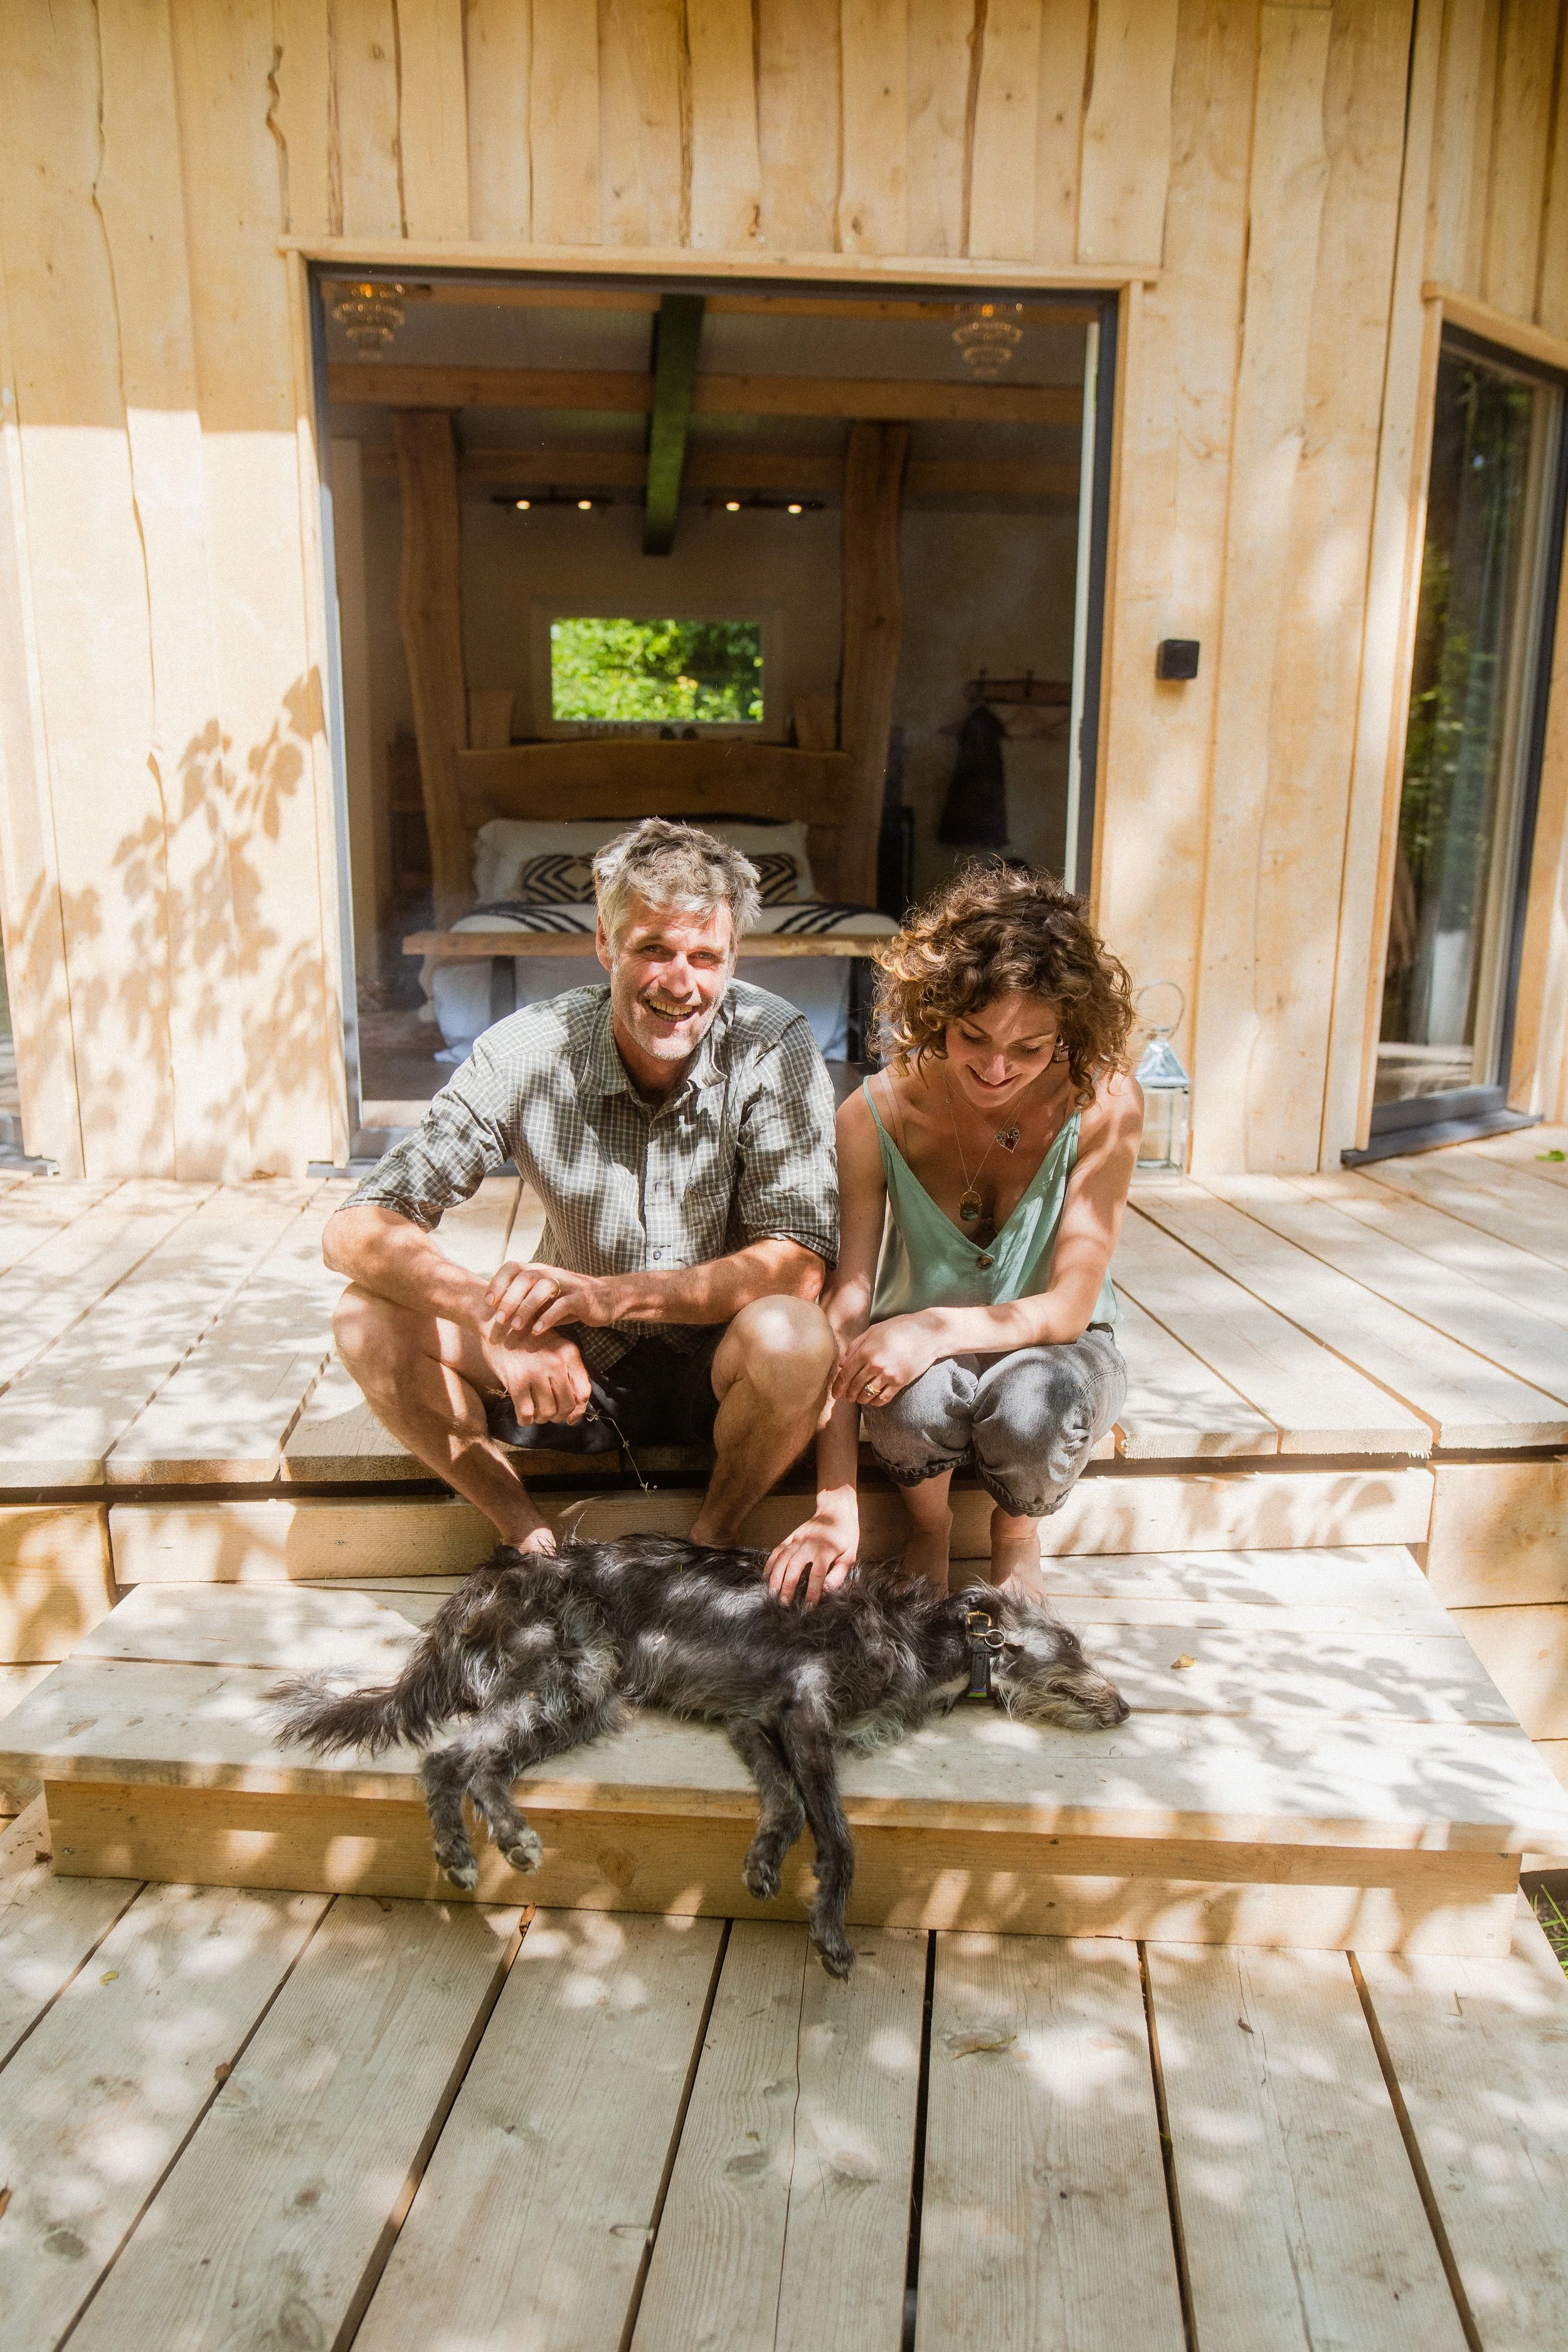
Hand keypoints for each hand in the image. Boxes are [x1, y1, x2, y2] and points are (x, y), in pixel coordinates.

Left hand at [484, 1260, 619, 1340]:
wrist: (608, 1298)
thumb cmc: (569, 1301)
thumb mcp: (544, 1300)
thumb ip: (524, 1303)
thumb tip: (496, 1317)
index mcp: (539, 1271)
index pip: (513, 1267)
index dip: (498, 1282)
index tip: (487, 1303)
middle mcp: (551, 1273)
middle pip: (525, 1277)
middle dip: (509, 1299)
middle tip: (499, 1320)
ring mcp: (568, 1283)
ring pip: (543, 1287)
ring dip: (527, 1307)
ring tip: (517, 1326)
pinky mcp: (582, 1298)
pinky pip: (563, 1305)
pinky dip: (549, 1317)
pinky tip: (538, 1331)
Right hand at [493, 1329, 593, 1425]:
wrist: (500, 1324)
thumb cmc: (528, 1338)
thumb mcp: (555, 1346)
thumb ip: (568, 1371)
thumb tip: (575, 1409)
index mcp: (569, 1353)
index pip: (583, 1392)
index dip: (578, 1410)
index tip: (570, 1417)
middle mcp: (556, 1362)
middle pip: (566, 1405)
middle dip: (558, 1416)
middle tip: (550, 1415)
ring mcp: (536, 1372)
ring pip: (547, 1411)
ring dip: (542, 1419)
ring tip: (536, 1414)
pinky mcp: (516, 1380)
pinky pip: (526, 1412)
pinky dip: (525, 1420)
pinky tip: (524, 1417)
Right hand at [766, 1502, 859, 1606]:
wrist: (836, 1510)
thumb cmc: (845, 1536)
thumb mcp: (850, 1555)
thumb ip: (839, 1574)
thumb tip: (826, 1590)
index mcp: (825, 1550)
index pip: (817, 1575)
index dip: (812, 1592)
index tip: (808, 1607)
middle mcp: (808, 1545)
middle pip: (795, 1567)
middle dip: (787, 1586)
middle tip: (784, 1603)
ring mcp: (797, 1540)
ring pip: (782, 1559)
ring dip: (775, 1577)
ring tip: (771, 1593)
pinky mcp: (791, 1537)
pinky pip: (777, 1550)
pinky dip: (769, 1563)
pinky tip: (765, 1577)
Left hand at [832, 1314, 943, 1409]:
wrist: (928, 1333)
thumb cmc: (900, 1327)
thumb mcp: (874, 1330)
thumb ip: (856, 1346)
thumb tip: (842, 1363)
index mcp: (866, 1351)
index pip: (845, 1374)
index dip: (837, 1386)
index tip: (834, 1394)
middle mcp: (875, 1364)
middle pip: (855, 1386)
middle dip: (848, 1394)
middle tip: (847, 1398)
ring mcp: (888, 1374)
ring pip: (868, 1394)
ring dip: (861, 1399)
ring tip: (859, 1399)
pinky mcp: (900, 1381)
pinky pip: (884, 1398)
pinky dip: (876, 1402)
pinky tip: (873, 1401)